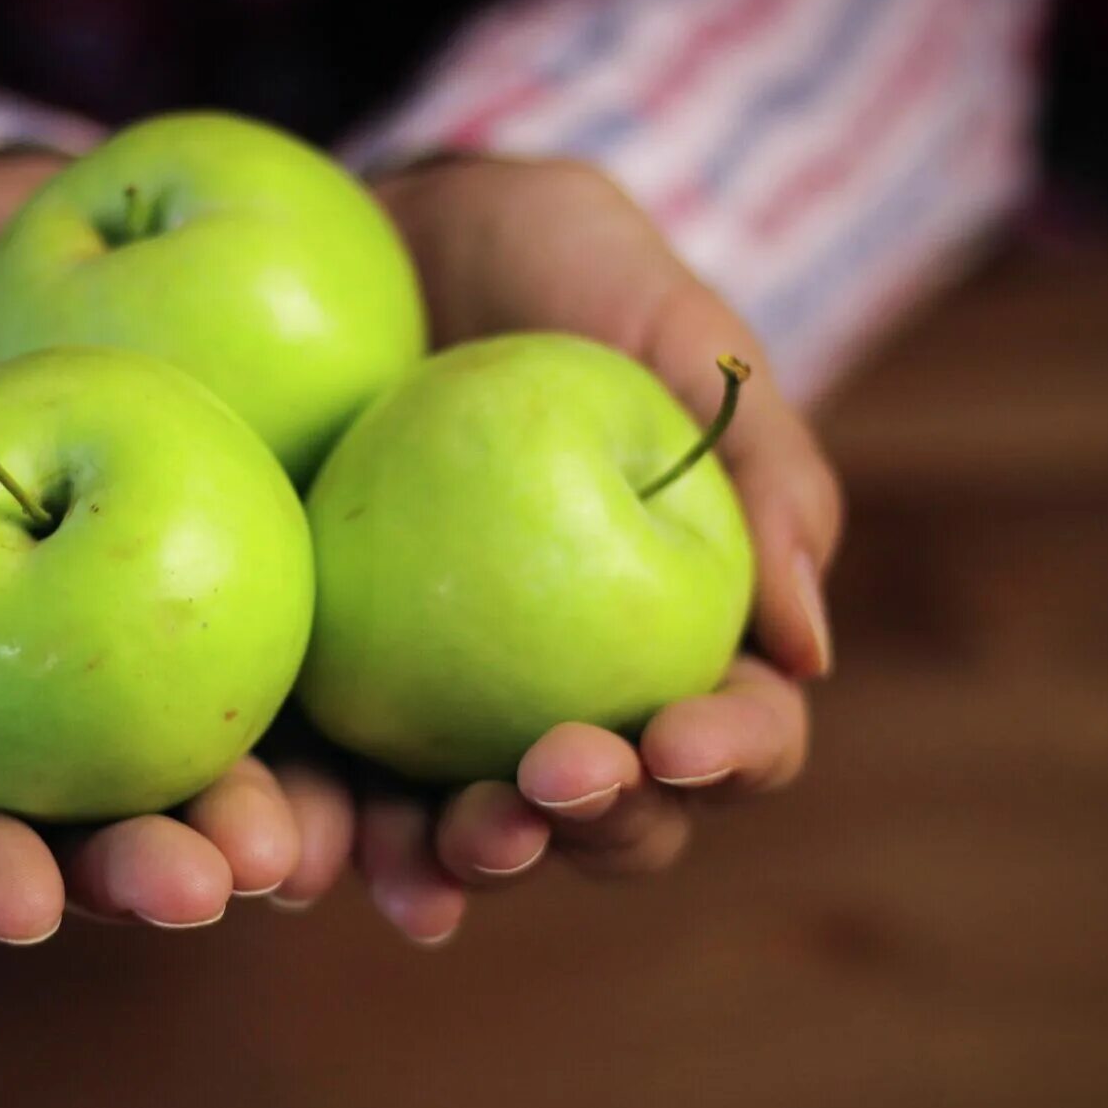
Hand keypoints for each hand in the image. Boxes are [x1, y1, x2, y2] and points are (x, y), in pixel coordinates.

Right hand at [0, 153, 343, 942]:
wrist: (156, 209)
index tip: (22, 904)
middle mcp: (94, 691)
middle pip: (109, 828)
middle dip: (148, 874)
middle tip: (200, 885)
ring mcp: (221, 661)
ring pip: (250, 794)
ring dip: (282, 847)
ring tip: (316, 852)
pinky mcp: (337, 617)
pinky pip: (379, 714)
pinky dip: (407, 777)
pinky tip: (453, 804)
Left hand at [316, 153, 844, 944]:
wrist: (378, 244)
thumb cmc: (555, 272)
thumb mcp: (671, 328)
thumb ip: (763, 467)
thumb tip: (809, 648)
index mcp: (678, 636)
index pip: (729, 734)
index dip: (724, 755)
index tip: (679, 733)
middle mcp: (567, 699)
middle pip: (607, 819)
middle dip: (594, 823)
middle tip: (554, 776)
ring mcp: (444, 713)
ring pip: (470, 834)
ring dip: (462, 862)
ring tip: (443, 848)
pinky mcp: (329, 696)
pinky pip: (326, 790)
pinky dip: (319, 835)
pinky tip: (297, 856)